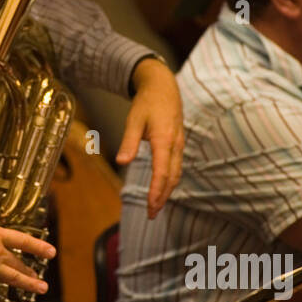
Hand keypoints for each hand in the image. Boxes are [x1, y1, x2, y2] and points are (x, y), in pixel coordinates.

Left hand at [116, 60, 183, 218]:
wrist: (163, 86)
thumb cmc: (147, 102)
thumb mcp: (133, 120)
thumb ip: (128, 142)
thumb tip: (122, 161)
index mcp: (164, 139)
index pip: (162, 172)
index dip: (157, 191)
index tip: (151, 206)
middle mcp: (175, 145)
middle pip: (171, 177)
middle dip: (162, 197)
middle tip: (151, 214)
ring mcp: (179, 144)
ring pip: (175, 174)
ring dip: (166, 191)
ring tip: (155, 206)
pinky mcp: (177, 144)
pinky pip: (176, 167)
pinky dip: (169, 181)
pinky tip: (161, 187)